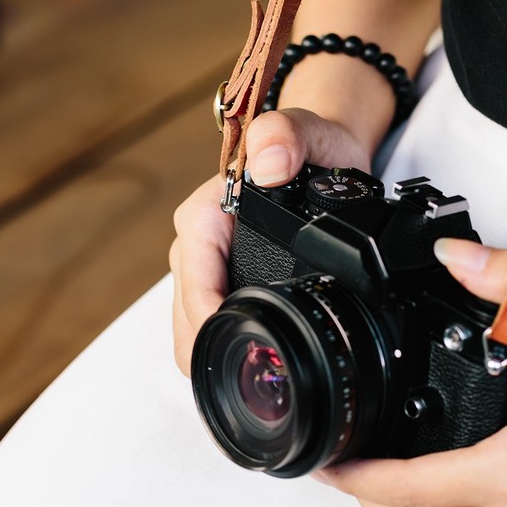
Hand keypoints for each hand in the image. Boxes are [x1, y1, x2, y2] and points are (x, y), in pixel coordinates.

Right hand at [169, 109, 370, 373]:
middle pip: (186, 317)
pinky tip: (244, 360)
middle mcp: (197, 245)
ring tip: (245, 375)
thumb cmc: (310, 145)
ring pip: (192, 328)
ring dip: (211, 354)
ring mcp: (206, 268)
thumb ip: (288, 135)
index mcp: (204, 215)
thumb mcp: (308, 130)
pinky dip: (221, 346)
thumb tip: (268, 163)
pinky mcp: (220, 281)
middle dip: (207, 350)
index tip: (234, 343)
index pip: (193, 281)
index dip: (209, 318)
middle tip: (247, 376)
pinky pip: (208, 325)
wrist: (320, 151)